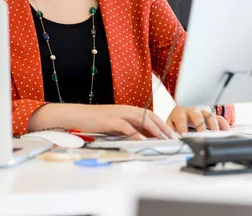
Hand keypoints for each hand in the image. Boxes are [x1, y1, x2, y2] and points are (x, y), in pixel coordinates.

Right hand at [29, 103, 175, 139]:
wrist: (77, 115)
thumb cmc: (95, 121)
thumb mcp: (115, 125)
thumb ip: (128, 129)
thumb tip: (142, 138)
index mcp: (128, 110)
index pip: (150, 115)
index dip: (162, 124)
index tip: (171, 133)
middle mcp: (126, 109)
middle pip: (150, 116)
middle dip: (163, 127)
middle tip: (173, 137)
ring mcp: (119, 113)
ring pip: (142, 120)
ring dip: (154, 130)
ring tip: (164, 139)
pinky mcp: (111, 120)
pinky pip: (127, 127)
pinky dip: (136, 134)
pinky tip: (142, 141)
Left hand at [166, 106, 229, 134]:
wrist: (186, 102)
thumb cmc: (179, 115)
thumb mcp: (171, 121)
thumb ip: (170, 130)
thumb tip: (171, 140)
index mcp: (181, 112)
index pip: (181, 120)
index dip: (182, 128)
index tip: (184, 136)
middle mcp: (193, 110)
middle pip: (197, 116)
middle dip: (200, 126)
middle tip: (202, 136)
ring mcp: (203, 111)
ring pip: (210, 116)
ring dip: (214, 126)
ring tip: (216, 135)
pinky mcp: (212, 114)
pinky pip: (220, 118)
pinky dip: (224, 125)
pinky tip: (227, 133)